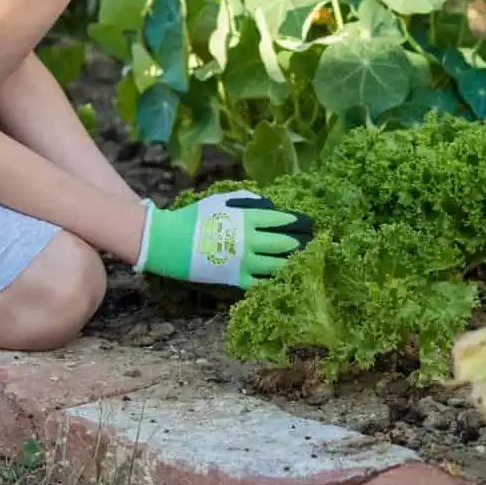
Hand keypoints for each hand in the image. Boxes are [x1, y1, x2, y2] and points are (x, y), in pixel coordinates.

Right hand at [137, 190, 313, 288]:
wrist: (171, 243)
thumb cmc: (196, 218)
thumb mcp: (221, 201)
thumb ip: (247, 202)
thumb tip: (269, 206)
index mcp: (247, 219)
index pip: (281, 221)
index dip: (297, 222)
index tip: (308, 223)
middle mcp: (251, 241)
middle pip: (285, 244)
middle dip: (302, 243)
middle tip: (314, 243)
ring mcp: (245, 263)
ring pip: (279, 266)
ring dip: (295, 264)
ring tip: (305, 262)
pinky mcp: (237, 280)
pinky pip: (263, 283)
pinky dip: (275, 280)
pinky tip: (285, 279)